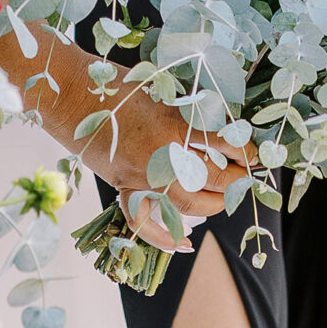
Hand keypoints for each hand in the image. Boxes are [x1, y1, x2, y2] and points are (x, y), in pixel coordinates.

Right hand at [62, 89, 252, 252]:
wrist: (70, 94)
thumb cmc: (116, 83)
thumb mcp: (161, 87)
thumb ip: (188, 109)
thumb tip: (221, 125)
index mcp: (176, 125)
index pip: (226, 145)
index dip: (247, 152)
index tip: (256, 155)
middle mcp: (163, 156)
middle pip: (215, 179)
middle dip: (238, 180)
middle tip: (248, 177)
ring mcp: (142, 177)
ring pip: (189, 206)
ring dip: (214, 205)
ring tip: (225, 197)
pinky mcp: (123, 187)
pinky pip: (145, 223)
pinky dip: (165, 238)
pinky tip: (184, 244)